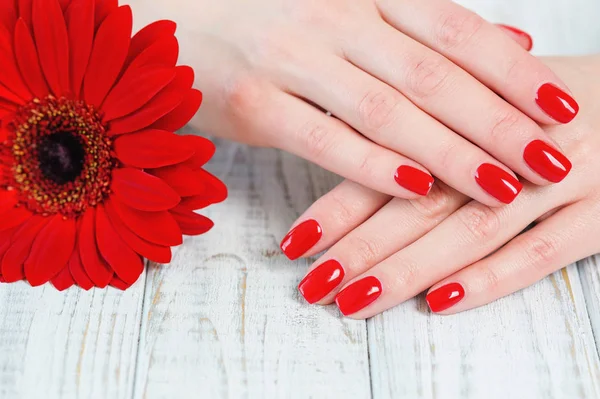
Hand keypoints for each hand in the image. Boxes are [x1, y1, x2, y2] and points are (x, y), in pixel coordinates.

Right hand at [131, 0, 576, 205]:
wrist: (173, 22)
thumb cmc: (270, 20)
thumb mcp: (350, 11)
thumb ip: (426, 29)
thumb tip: (510, 39)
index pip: (454, 29)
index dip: (512, 70)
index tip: (560, 109)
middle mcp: (333, 17)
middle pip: (431, 72)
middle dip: (496, 121)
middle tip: (549, 160)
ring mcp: (291, 58)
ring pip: (385, 108)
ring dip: (447, 150)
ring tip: (501, 186)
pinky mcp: (254, 103)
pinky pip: (324, 137)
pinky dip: (373, 164)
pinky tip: (416, 189)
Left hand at [287, 55, 599, 316]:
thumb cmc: (547, 101)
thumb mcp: (488, 90)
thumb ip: (427, 113)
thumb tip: (352, 126)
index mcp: (471, 110)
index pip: (392, 161)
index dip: (340, 205)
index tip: (296, 241)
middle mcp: (508, 145)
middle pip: (421, 201)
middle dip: (361, 247)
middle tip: (314, 284)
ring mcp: (559, 179)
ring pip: (471, 230)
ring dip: (410, 269)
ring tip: (356, 301)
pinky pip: (542, 252)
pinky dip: (491, 279)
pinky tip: (441, 303)